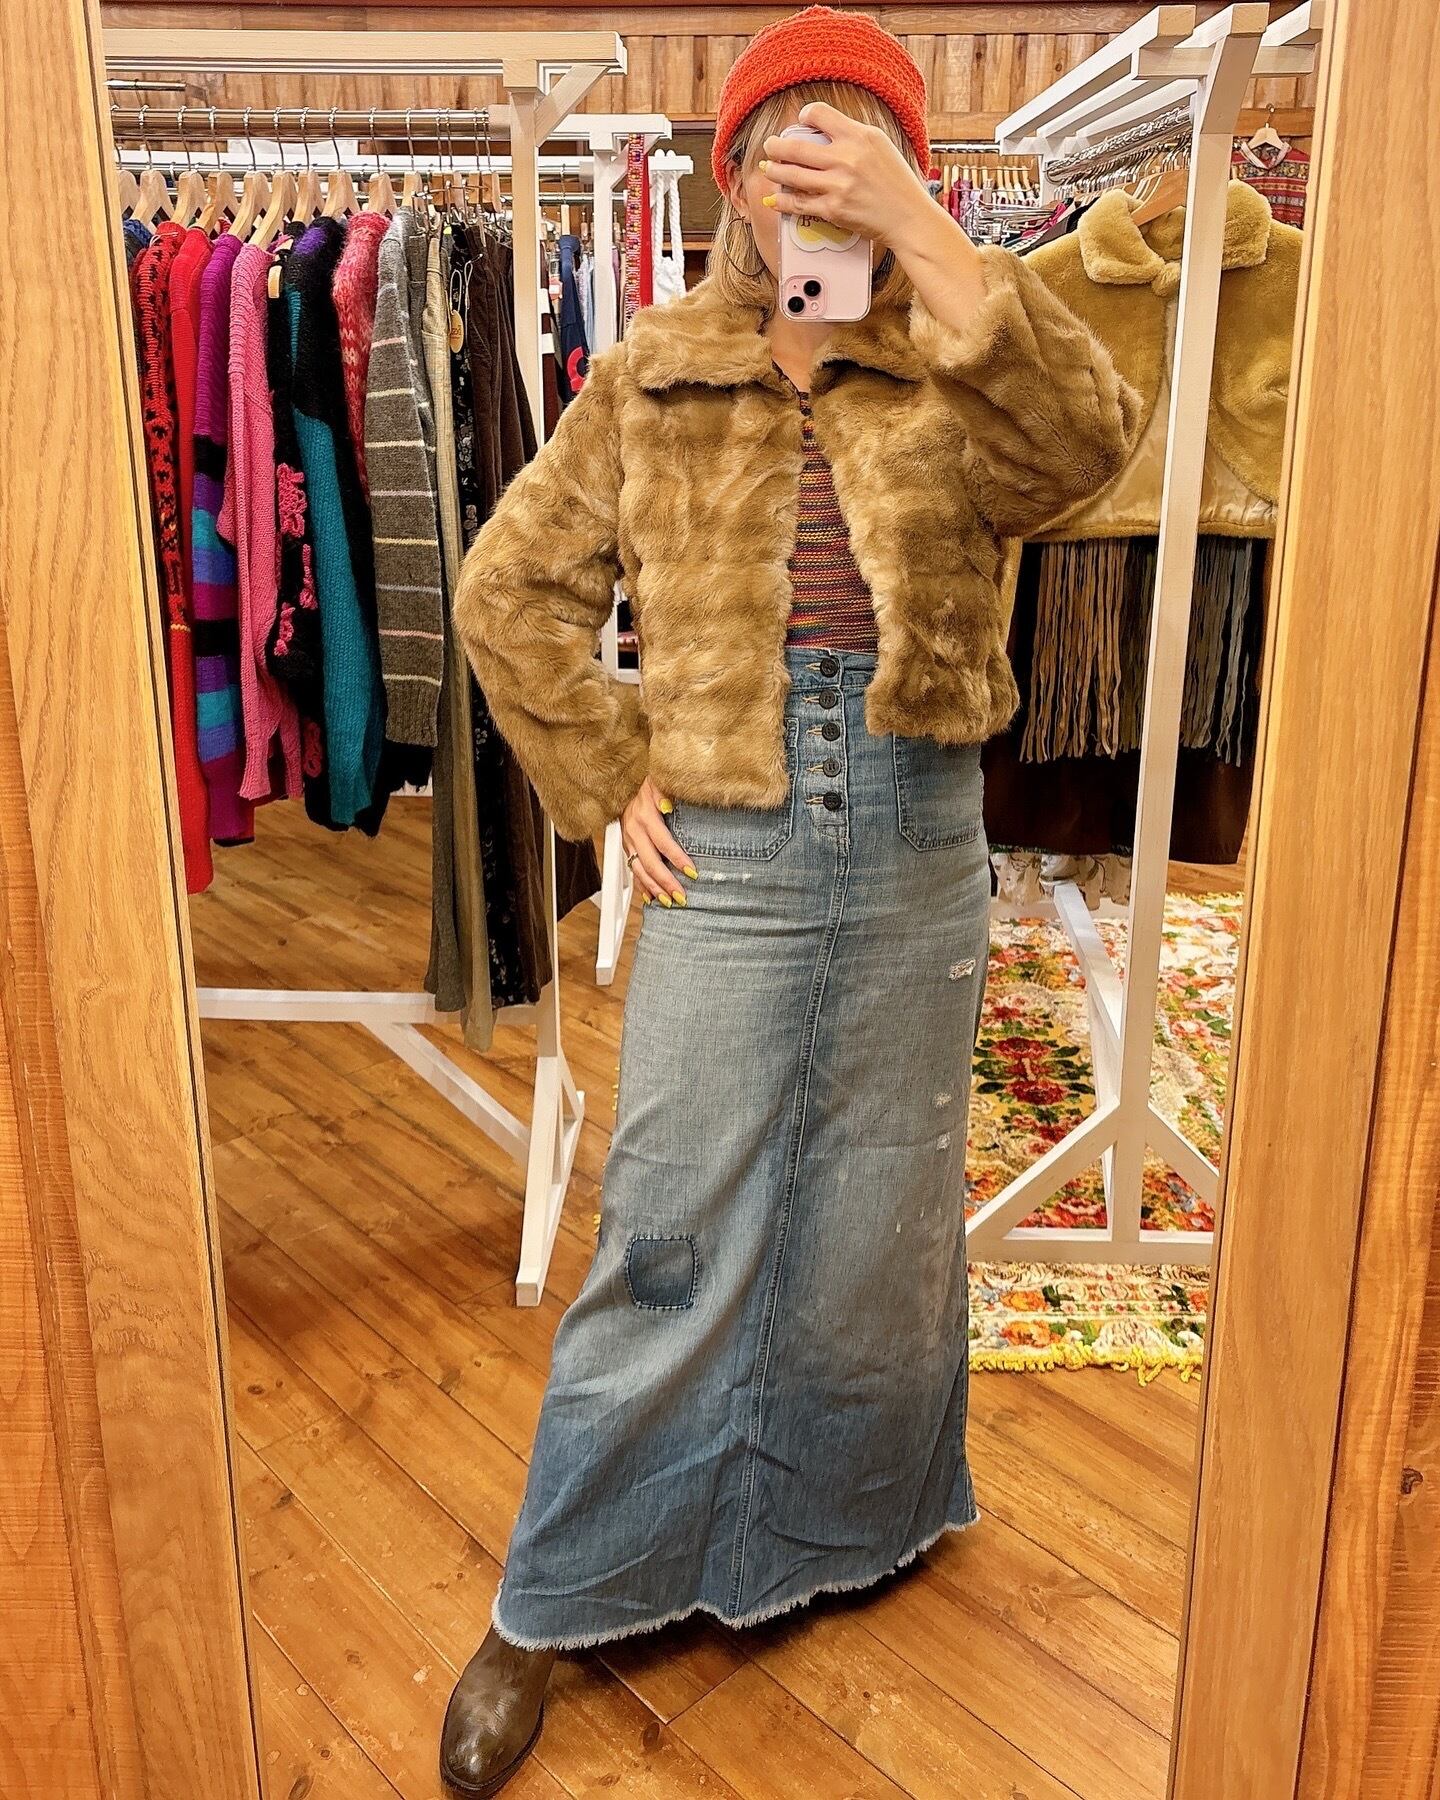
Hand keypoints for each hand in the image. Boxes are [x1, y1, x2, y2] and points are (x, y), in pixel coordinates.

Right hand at [621, 778, 695, 906]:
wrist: (620, 782)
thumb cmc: (644, 783)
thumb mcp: (656, 781)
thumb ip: (663, 792)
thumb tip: (668, 806)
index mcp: (644, 817)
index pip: (663, 843)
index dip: (677, 859)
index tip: (692, 872)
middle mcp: (633, 831)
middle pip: (651, 862)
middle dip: (666, 882)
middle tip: (681, 896)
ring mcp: (627, 841)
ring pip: (639, 870)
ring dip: (653, 888)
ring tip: (668, 902)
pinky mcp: (625, 846)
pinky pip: (631, 870)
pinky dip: (640, 886)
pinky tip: (650, 897)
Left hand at [759, 100, 930, 247]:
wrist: (908, 217)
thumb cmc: (896, 182)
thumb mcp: (880, 145)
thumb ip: (852, 136)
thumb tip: (821, 133)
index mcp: (859, 136)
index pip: (819, 113)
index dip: (805, 116)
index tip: (801, 122)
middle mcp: (846, 158)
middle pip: (796, 146)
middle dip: (775, 146)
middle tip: (769, 146)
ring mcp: (838, 185)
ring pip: (792, 175)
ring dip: (774, 172)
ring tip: (767, 169)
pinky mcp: (833, 209)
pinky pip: (799, 204)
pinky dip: (783, 201)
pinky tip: (775, 199)